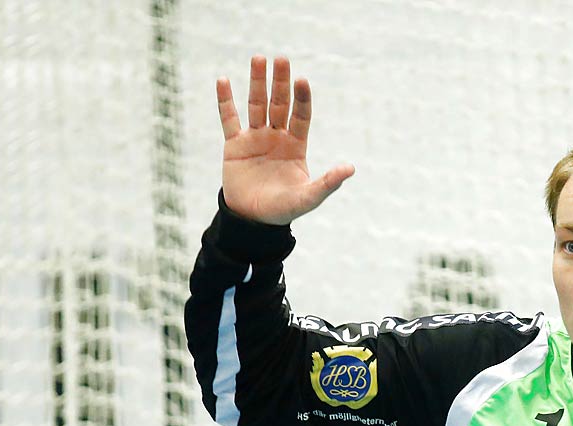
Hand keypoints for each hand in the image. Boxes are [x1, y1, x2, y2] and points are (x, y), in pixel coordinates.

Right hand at [217, 55, 353, 224]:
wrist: (253, 220)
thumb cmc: (283, 210)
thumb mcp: (308, 198)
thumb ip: (328, 183)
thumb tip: (350, 168)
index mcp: (295, 145)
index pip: (301, 115)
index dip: (301, 98)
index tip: (301, 80)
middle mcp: (276, 137)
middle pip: (279, 104)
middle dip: (280, 82)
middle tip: (281, 59)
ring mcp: (255, 138)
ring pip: (256, 105)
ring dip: (257, 82)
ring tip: (258, 58)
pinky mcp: (234, 145)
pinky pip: (229, 119)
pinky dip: (225, 101)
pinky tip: (223, 80)